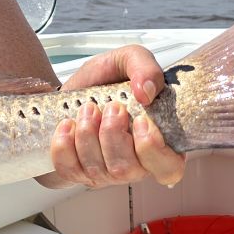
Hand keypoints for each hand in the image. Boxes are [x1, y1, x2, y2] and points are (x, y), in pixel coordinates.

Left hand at [47, 45, 184, 187]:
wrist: (72, 91)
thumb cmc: (105, 82)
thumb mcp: (127, 60)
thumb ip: (144, 67)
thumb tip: (147, 92)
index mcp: (159, 142)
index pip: (169, 168)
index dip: (153, 150)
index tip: (140, 120)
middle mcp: (134, 164)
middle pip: (127, 169)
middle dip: (112, 134)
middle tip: (109, 107)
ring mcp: (104, 173)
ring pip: (97, 169)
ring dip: (87, 134)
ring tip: (87, 109)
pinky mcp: (76, 173)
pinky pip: (68, 170)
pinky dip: (64, 146)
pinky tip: (67, 125)